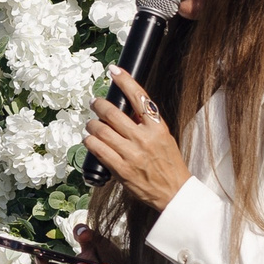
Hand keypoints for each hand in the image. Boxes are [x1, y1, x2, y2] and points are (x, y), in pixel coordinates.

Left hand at [84, 67, 190, 209]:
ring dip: (91, 125)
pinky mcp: (121, 169)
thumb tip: (125, 109)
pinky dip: (90, 141)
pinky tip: (90, 140)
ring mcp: (132, 154)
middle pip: (112, 113)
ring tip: (92, 125)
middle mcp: (144, 138)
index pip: (140, 97)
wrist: (174, 192)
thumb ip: (146, 124)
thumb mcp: (164, 137)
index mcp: (157, 127)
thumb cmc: (168, 164)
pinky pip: (97, 149)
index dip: (125, 81)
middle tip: (95, 103)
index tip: (114, 71)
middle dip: (99, 105)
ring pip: (101, 130)